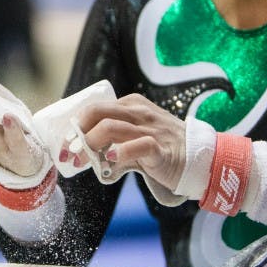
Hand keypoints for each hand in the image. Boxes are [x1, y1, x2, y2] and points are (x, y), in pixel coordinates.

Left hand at [72, 93, 187, 191]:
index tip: (65, 142)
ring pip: (112, 127)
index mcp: (132, 105)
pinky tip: (111, 161)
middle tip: (69, 151)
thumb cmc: (164, 147)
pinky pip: (138, 146)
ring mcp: (151, 129)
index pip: (95, 108)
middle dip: (78, 132)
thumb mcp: (137, 134)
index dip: (76, 124)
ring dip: (91, 144)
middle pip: (98, 112)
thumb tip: (84, 152)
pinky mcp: (161, 149)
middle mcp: (139, 112)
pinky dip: (119, 154)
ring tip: (82, 159)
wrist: (200, 158)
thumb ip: (114, 138)